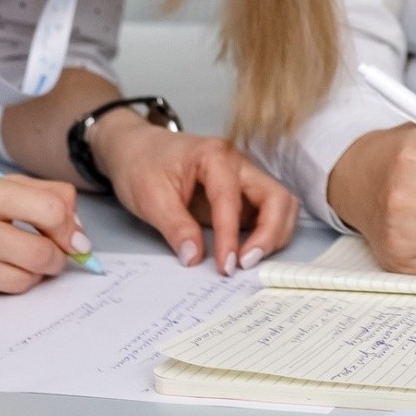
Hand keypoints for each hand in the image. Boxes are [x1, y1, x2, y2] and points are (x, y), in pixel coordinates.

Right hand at [0, 173, 88, 303]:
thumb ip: (38, 194)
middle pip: (42, 254)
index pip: (51, 212)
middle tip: (52, 252)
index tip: (71, 234)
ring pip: (24, 281)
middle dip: (58, 257)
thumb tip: (78, 231)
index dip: (69, 226)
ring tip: (16, 256)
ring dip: (32, 272)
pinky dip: (0, 282)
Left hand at [89, 116, 297, 274]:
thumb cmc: (141, 165)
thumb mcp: (150, 198)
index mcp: (215, 156)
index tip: (225, 266)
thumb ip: (176, 228)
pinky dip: (266, 232)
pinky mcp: (243, 192)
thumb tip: (195, 258)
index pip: (232, 200)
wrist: (135, 149)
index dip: (230, 236)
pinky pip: (268, 211)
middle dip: (270, 233)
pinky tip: (248, 250)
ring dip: (274, 233)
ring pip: (280, 203)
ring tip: (249, 259)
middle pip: (276, 196)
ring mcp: (244, 176)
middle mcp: (239, 163)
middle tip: (246, 263)